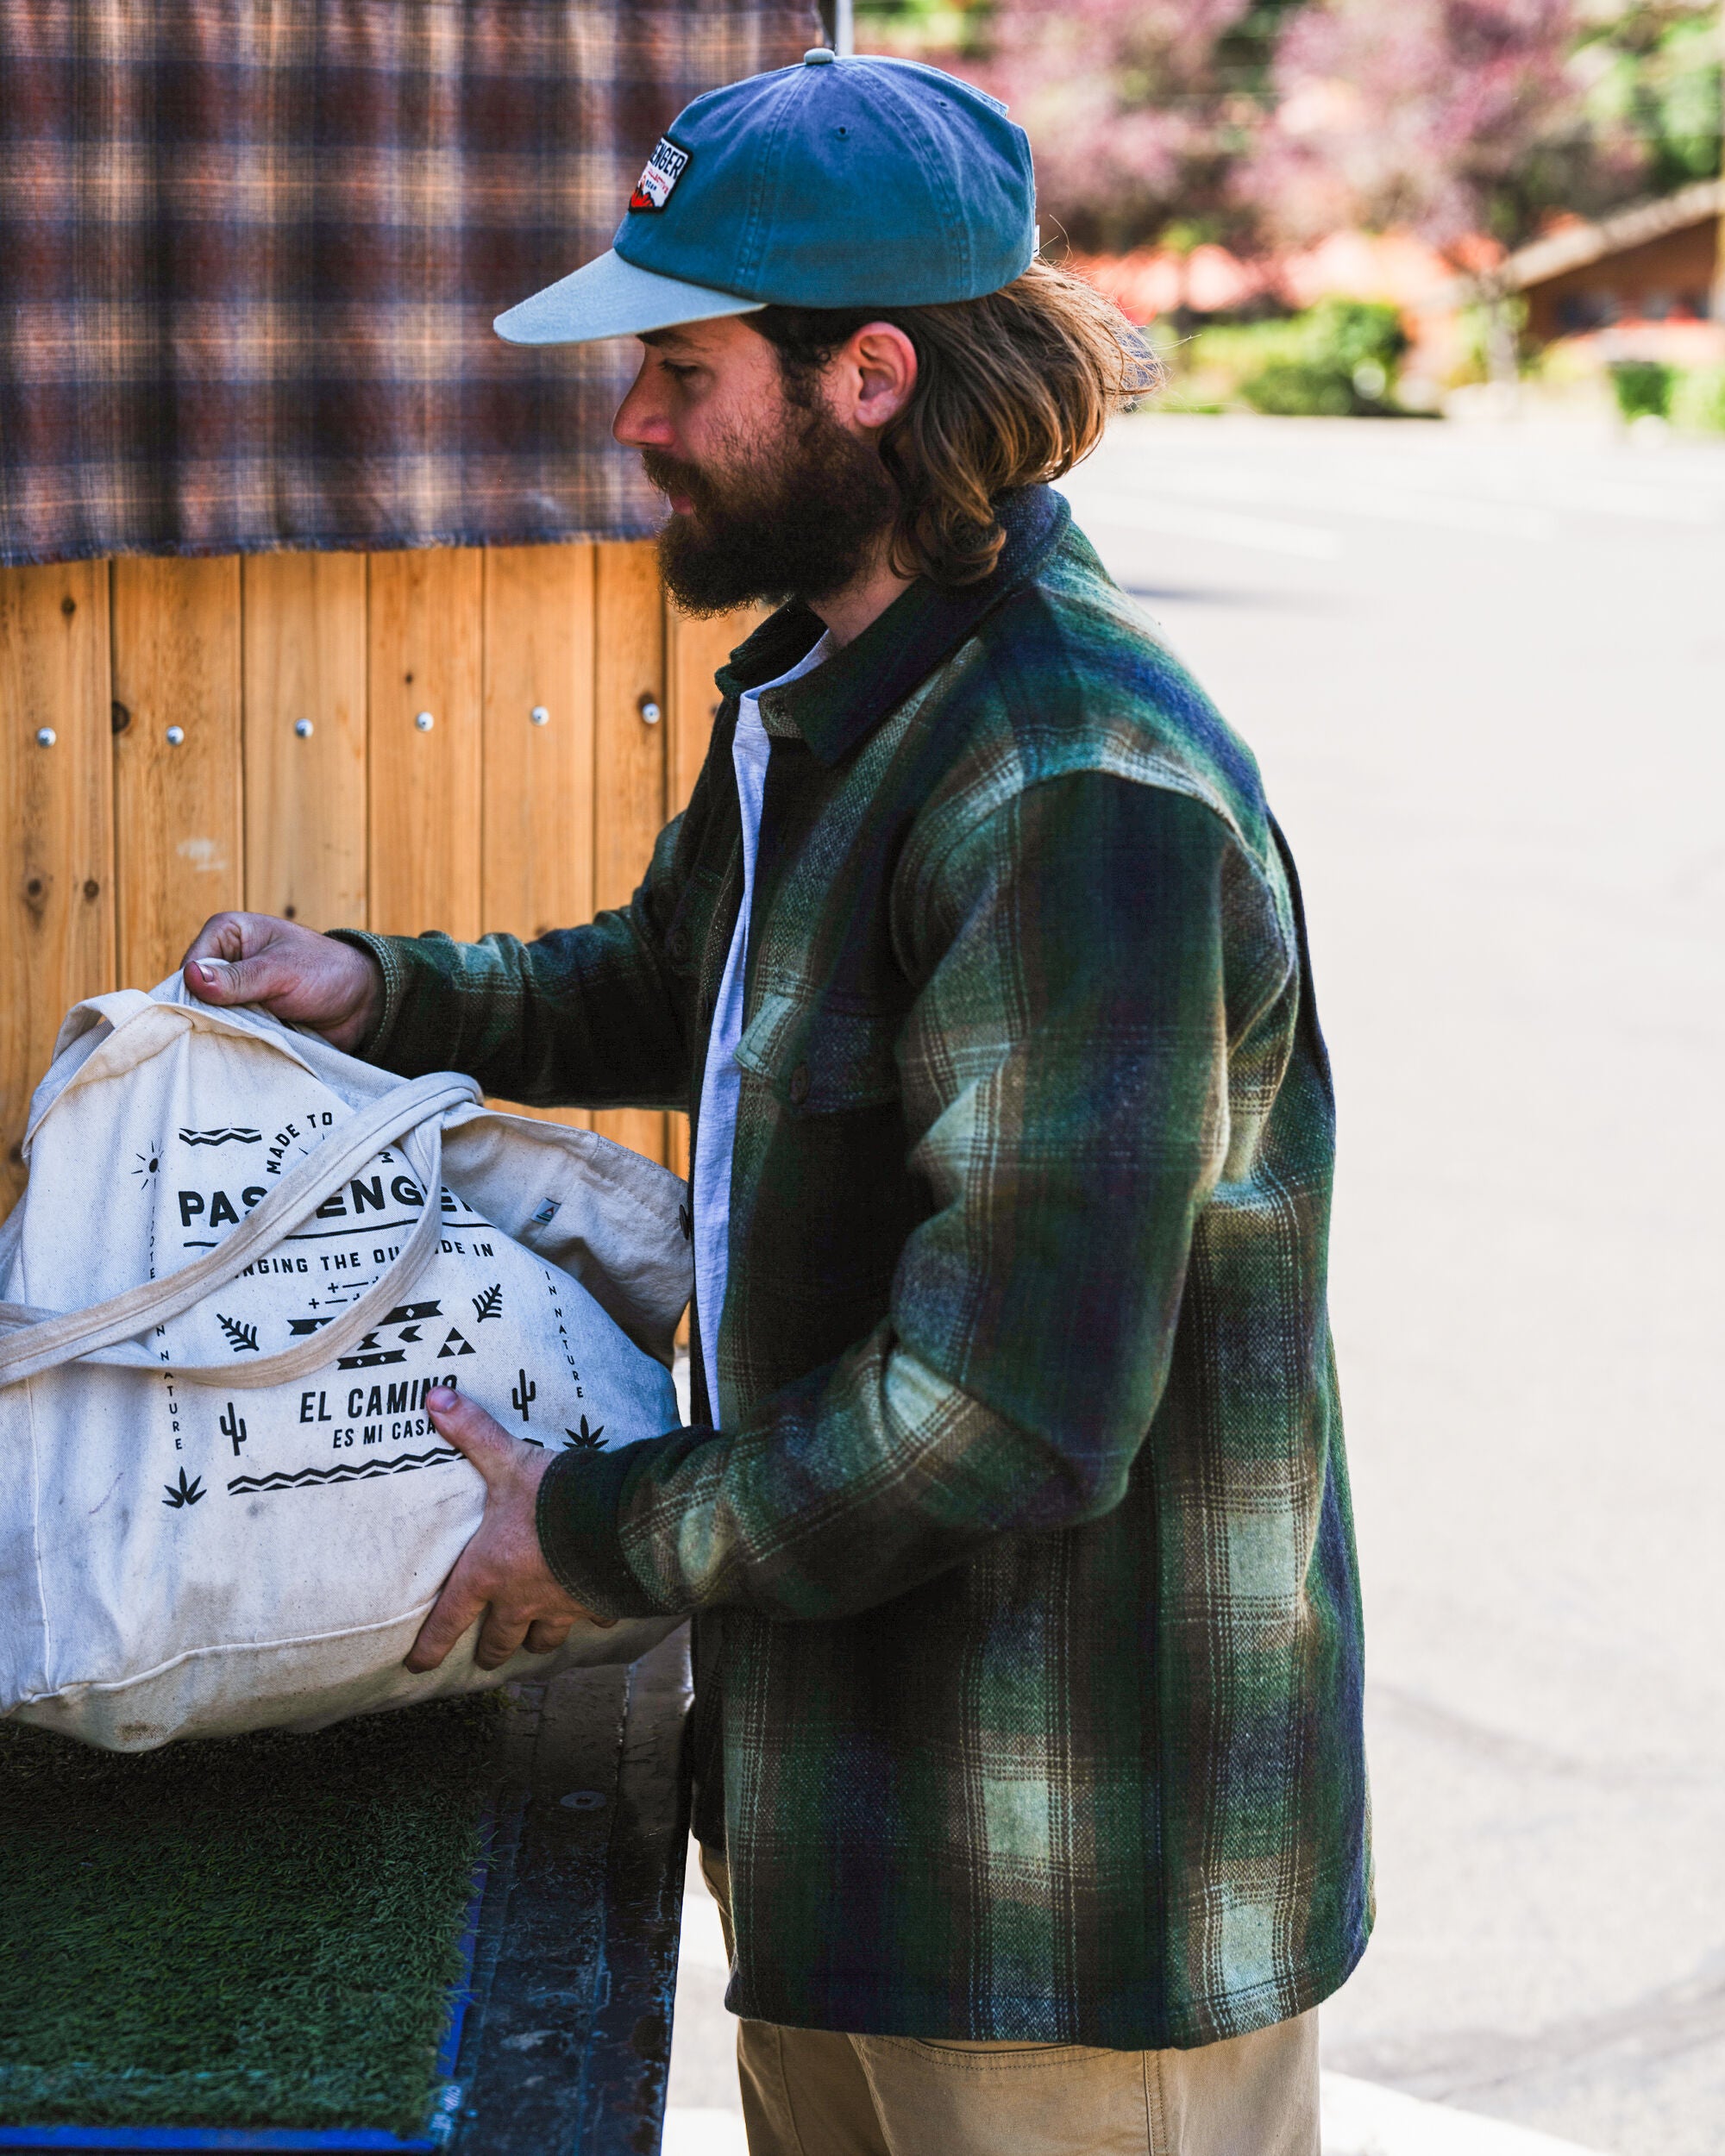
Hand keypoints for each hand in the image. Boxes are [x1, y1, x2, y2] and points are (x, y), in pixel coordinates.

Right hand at [180, 912, 383, 1052]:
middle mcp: (224, 961)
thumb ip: (238, 979)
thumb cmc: (326, 972)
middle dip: (206, 1017)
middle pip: (194, 996)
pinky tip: (242, 1053)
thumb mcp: (281, 971)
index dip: (193, 994)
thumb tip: (192, 977)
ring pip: (209, 1019)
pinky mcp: (246, 1019)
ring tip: (237, 1044)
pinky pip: (227, 1034)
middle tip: (225, 1034)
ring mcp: (234, 994)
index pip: (189, 967)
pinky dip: (234, 1043)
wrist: (363, 1004)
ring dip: (222, 1033)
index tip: (208, 1015)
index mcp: (227, 933)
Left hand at [406, 1386, 609, 1672]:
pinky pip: (594, 1618)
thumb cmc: (551, 1496)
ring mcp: (561, 1605)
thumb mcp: (507, 1460)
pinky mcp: (598, 1601)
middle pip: (500, 1639)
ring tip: (536, 1641)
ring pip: (544, 1638)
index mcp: (489, 1571)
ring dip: (537, 1640)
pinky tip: (597, 1611)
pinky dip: (594, 1617)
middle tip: (486, 1656)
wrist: (614, 1518)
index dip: (431, 1646)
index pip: (450, 1619)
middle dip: (492, 1650)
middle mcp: (521, 1598)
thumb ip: (472, 1432)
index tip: (419, 1666)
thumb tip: (434, 1397)